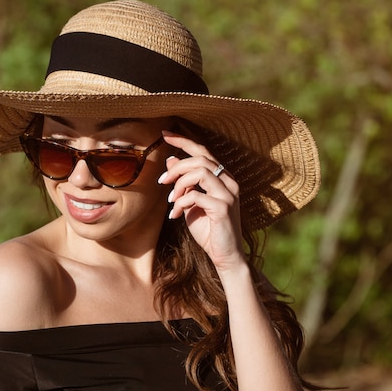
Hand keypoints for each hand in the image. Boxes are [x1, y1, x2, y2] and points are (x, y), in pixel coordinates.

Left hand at [157, 131, 245, 272]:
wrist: (224, 256)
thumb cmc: (208, 230)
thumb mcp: (191, 203)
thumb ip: (184, 183)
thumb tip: (171, 160)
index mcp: (222, 179)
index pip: (203, 152)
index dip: (184, 141)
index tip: (164, 134)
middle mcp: (229, 182)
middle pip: (201, 159)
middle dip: (177, 167)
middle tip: (162, 181)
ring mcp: (228, 194)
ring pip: (201, 172)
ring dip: (179, 184)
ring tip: (170, 201)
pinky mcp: (223, 208)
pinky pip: (197, 195)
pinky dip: (181, 202)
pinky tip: (175, 214)